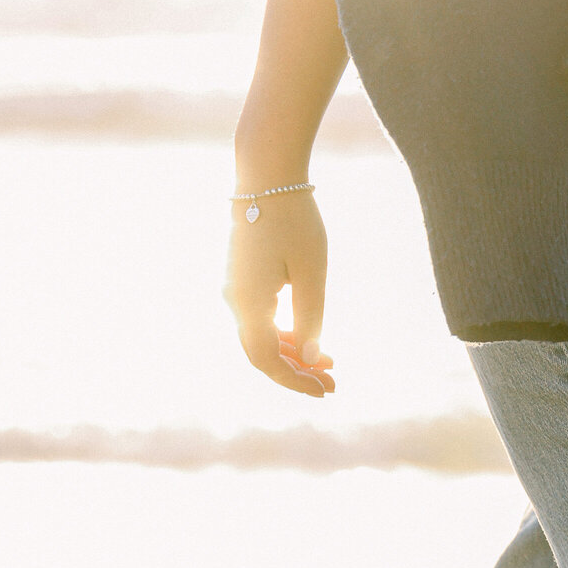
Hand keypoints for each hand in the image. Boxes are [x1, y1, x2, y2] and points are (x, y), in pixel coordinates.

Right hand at [223, 191, 335, 397]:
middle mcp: (234, 302)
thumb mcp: (313, 273)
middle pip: (262, 354)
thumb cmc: (294, 222)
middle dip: (297, 372)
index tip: (327, 391)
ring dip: (292, 353)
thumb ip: (311, 319)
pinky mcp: (240, 278)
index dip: (296, 381)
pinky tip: (310, 335)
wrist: (265, 177)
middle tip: (333, 382)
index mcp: (249, 305)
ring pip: (260, 337)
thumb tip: (311, 359)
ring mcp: (234, 289)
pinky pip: (259, 318)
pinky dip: (283, 332)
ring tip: (330, 362)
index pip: (268, 361)